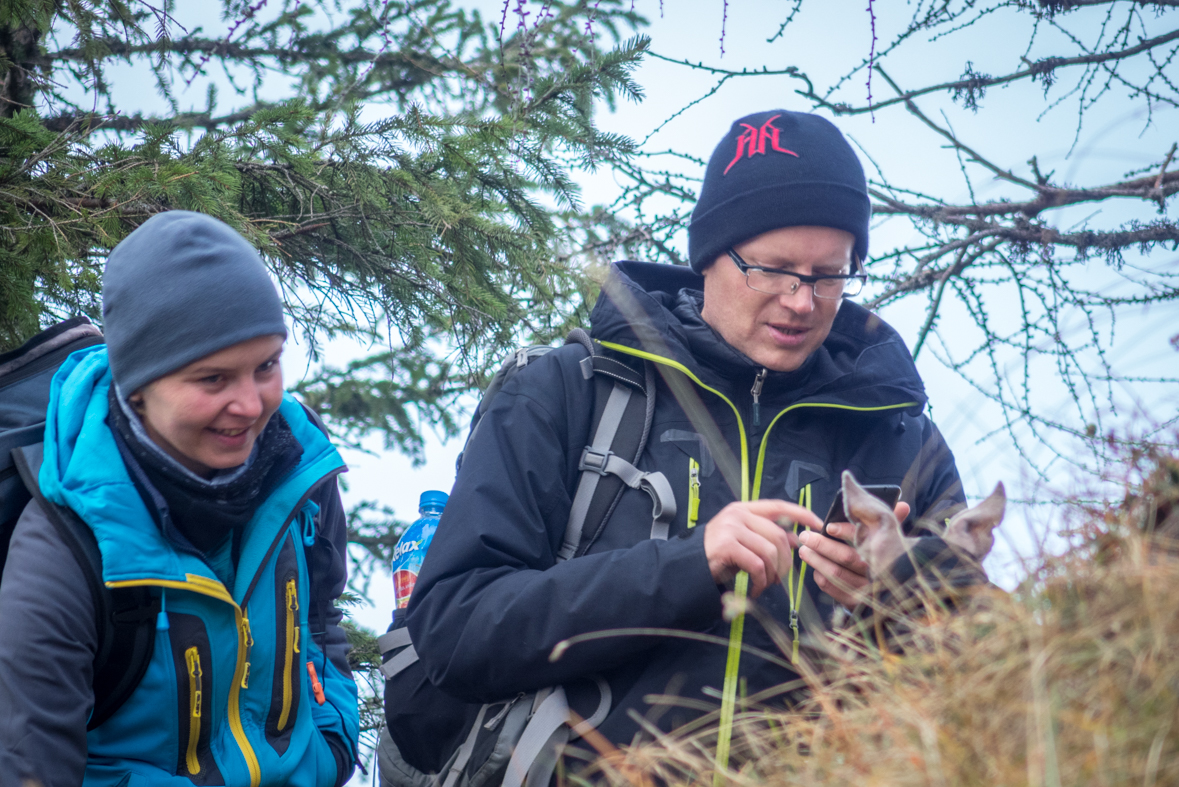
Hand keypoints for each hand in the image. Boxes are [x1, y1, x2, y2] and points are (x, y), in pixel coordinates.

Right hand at [703, 500, 820, 597]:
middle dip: (785, 561)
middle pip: (777, 535)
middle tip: (780, 578)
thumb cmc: (718, 556)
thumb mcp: (744, 541)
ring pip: (769, 551)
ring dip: (772, 574)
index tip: (817, 525)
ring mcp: (731, 529)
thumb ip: (767, 537)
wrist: (687, 567)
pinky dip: (761, 582)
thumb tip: (798, 540)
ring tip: (766, 584)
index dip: (801, 514)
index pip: (778, 506)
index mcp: (743, 510)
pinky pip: (757, 565)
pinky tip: (756, 589)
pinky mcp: (727, 546)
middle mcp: (738, 515)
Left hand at [797, 501, 910, 605]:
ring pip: (836, 574)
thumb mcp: (891, 539)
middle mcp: (876, 573)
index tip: (829, 527)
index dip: (846, 532)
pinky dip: (821, 578)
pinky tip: (815, 569)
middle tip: (806, 536)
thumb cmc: (886, 557)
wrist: (894, 593)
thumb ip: (892, 520)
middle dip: (823, 545)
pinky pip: (833, 589)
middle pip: (846, 557)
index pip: (864, 540)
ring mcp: (866, 590)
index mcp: (885, 553)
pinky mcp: (855, 602)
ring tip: (804, 550)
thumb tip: (904, 505)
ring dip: (817, 561)